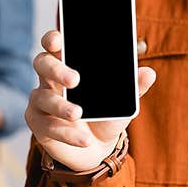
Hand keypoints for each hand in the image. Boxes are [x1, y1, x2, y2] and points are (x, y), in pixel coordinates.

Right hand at [25, 30, 156, 170]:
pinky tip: (84, 139)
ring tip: (78, 114)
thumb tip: (149, 73)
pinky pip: (49, 126)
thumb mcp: (121, 103)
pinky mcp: (38, 124)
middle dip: (56, 69)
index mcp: (67, 64)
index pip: (54, 44)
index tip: (59, 40)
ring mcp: (41, 101)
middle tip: (75, 79)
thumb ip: (133, 88)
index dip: (52, 39)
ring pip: (42, 98)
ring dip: (61, 106)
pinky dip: (68, 133)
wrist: (95, 147)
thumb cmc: (103, 115)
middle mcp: (49, 79)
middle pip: (42, 63)